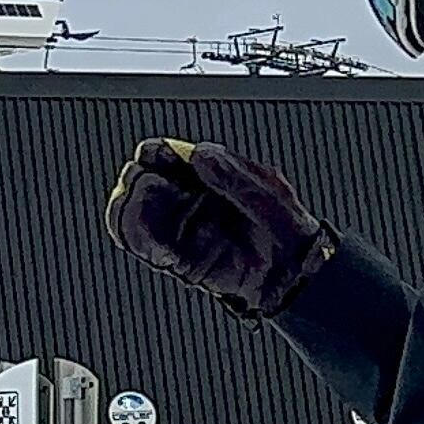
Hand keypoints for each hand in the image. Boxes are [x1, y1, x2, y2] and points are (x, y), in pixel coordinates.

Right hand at [105, 138, 335, 320]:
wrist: (295, 271)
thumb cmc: (287, 228)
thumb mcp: (267, 188)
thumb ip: (231, 172)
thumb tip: (197, 154)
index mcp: (206, 176)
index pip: (163, 157)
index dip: (154, 153)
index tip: (154, 153)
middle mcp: (186, 201)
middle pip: (140, 182)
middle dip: (136, 179)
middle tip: (146, 180)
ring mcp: (178, 230)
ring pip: (130, 215)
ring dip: (128, 209)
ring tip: (142, 204)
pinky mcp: (174, 259)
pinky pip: (141, 247)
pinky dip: (138, 241)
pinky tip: (153, 239)